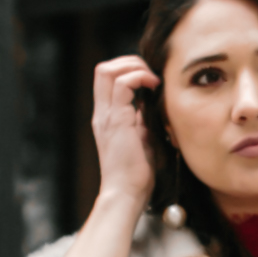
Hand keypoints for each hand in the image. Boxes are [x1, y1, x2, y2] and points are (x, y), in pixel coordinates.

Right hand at [90, 54, 159, 221]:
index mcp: (107, 117)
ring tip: (153, 80)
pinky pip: (124, 84)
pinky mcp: (117, 120)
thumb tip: (154, 106)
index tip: (149, 79)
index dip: (128, 70)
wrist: (126, 193)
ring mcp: (107, 116)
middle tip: (151, 75)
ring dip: (135, 67)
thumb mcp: (142, 139)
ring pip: (109, 70)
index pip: (107, 79)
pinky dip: (141, 78)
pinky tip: (155, 87)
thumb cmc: (136, 174)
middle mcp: (102, 113)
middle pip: (103, 69)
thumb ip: (142, 121)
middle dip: (129, 62)